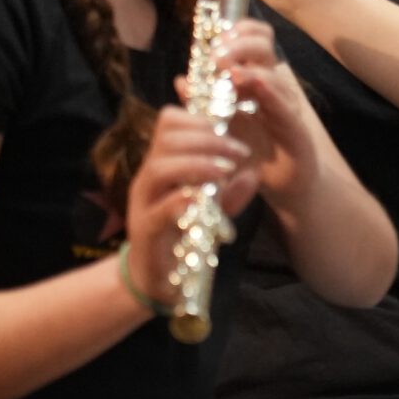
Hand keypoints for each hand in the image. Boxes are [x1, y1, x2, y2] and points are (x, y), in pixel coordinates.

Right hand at [122, 105, 256, 310]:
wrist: (157, 279)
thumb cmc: (184, 237)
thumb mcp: (212, 211)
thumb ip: (231, 193)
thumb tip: (254, 174)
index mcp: (163, 166)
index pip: (168, 124)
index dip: (197, 119)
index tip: (228, 130)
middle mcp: (149, 180)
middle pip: (166, 141)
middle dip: (206, 139)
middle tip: (239, 151)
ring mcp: (144, 205)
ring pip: (158, 169)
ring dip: (197, 164)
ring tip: (226, 170)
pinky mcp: (146, 232)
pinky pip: (158, 210)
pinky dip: (180, 200)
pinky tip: (200, 197)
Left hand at [178, 20, 316, 202]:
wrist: (284, 183)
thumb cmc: (254, 152)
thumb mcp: (221, 125)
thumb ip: (203, 104)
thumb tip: (181, 80)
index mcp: (256, 80)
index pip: (253, 38)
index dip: (236, 30)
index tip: (214, 37)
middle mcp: (273, 86)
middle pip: (264, 43)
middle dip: (239, 40)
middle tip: (217, 52)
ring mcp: (286, 104)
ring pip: (271, 69)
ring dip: (248, 64)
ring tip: (227, 69)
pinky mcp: (295, 127)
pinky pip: (282, 102)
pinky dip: (267, 88)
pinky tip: (252, 82)